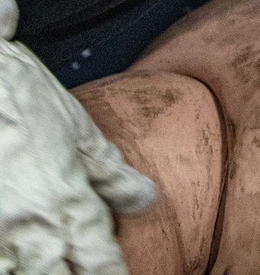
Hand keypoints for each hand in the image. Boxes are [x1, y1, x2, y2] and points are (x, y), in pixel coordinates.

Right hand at [0, 0, 155, 273]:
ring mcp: (1, 235)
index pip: (100, 263)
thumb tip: (146, 199)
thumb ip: (112, 172)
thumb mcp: (79, 130)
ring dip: (40, 272)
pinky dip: (11, 264)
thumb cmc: (27, 100)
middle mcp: (36, 228)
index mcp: (69, 203)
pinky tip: (21, 259)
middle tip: (87, 269)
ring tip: (55, 263)